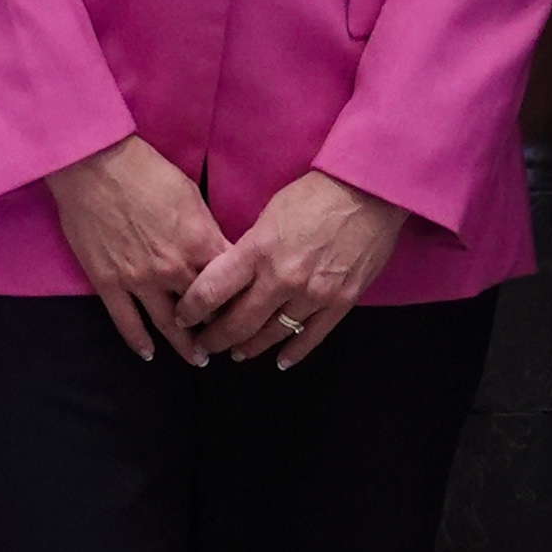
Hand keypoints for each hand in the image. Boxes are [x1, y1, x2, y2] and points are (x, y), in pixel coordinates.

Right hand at [46, 131, 224, 362]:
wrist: (95, 165)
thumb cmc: (146, 170)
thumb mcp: (191, 195)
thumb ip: (206, 230)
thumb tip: (219, 252)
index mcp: (200, 243)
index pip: (231, 284)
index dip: (242, 300)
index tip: (249, 312)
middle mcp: (174, 268)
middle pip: (205, 311)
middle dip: (219, 329)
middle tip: (229, 342)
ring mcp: (139, 280)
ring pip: (169, 325)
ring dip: (186, 346)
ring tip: (199, 359)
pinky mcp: (109, 283)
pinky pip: (126, 322)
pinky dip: (139, 341)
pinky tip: (149, 353)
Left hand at [181, 172, 407, 366]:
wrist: (368, 191)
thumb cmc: (315, 194)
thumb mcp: (269, 215)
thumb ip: (250, 249)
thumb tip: (232, 278)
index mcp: (258, 250)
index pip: (212, 290)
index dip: (191, 310)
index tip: (183, 317)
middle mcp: (282, 278)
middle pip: (238, 322)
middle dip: (215, 338)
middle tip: (203, 345)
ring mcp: (313, 293)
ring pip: (272, 334)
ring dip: (250, 347)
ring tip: (237, 352)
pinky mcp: (340, 302)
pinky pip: (311, 336)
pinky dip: (294, 352)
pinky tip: (280, 360)